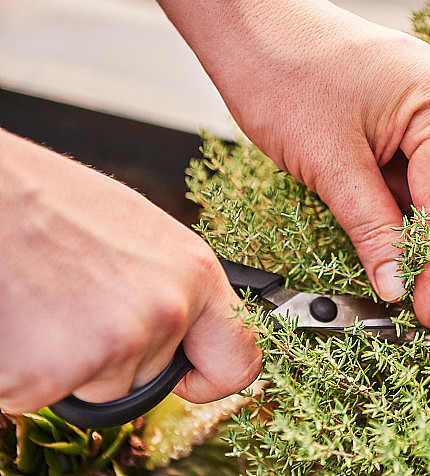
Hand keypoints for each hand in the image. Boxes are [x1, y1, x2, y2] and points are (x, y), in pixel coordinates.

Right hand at [0, 130, 260, 413]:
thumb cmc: (52, 203)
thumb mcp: (142, 234)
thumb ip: (172, 286)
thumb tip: (186, 322)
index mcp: (195, 275)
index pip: (239, 360)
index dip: (211, 377)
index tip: (190, 377)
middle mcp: (165, 313)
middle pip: (149, 377)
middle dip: (115, 358)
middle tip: (76, 304)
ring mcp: (111, 347)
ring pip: (97, 388)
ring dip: (67, 362)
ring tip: (43, 301)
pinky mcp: (47, 375)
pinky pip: (39, 395)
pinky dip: (21, 371)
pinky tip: (18, 320)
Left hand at [112, 0, 429, 326]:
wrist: (246, 24)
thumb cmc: (281, 73)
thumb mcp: (329, 163)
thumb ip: (371, 227)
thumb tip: (398, 284)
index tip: (423, 307)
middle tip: (422, 266)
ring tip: (399, 240)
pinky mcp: (409, 107)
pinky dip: (416, 192)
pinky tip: (388, 211)